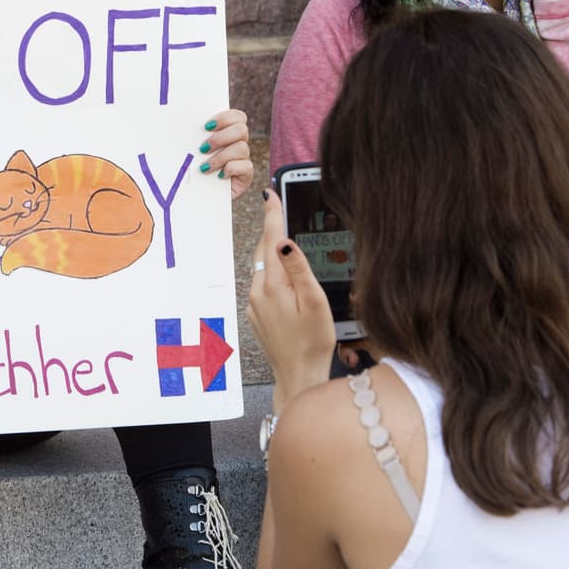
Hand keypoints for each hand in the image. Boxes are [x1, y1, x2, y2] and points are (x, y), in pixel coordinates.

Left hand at [199, 109, 252, 200]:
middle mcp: (238, 144)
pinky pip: (246, 167)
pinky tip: (219, 175)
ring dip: (221, 157)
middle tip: (203, 149)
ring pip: (242, 148)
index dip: (225, 117)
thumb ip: (192, 135)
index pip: (237, 117)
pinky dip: (231, 169)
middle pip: (241, 130)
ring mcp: (243, 160)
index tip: (206, 126)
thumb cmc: (191, 169)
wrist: (196, 196)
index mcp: (227, 132)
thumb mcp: (190, 150)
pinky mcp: (245, 176)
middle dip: (221, 138)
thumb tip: (181, 122)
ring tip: (204, 167)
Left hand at [246, 188, 336, 411]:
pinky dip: (271, 273)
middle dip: (271, 228)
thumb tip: (284, 241)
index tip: (271, 194)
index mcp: (274, 284)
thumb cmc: (313, 340)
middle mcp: (258, 291)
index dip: (273, 215)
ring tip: (284, 238)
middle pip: (264, 250)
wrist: (297, 375)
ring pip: (262, 267)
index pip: (272, 239)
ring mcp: (255, 304)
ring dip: (271, 251)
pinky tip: (285, 278)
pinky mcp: (256, 314)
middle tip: (278, 207)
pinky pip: (262, 284)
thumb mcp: (314, 302)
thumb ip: (298, 269)